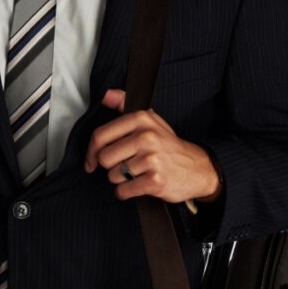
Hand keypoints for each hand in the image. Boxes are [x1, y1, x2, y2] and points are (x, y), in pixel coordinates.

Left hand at [84, 89, 220, 203]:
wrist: (196, 168)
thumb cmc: (167, 145)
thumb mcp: (149, 121)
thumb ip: (124, 106)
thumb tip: (106, 95)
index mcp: (141, 119)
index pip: (101, 135)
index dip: (91, 151)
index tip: (91, 161)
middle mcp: (146, 136)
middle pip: (104, 158)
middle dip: (110, 166)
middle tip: (124, 166)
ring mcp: (152, 159)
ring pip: (113, 176)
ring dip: (120, 180)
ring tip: (135, 174)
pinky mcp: (155, 181)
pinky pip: (124, 191)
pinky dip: (126, 192)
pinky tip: (137, 185)